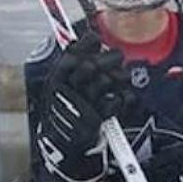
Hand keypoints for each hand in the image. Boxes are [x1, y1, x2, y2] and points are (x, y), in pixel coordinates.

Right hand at [36, 32, 135, 181]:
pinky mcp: (99, 119)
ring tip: (119, 81)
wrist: (63, 145)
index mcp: (57, 77)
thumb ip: (76, 57)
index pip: (74, 51)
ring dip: (120, 77)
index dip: (89, 43)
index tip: (96, 41)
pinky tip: (121, 98)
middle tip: (116, 60)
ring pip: (109, 80)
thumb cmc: (67, 107)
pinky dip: (125, 98)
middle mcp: (68, 89)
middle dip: (110, 59)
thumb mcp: (63, 81)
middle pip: (93, 65)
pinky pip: (121, 100)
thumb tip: (92, 36)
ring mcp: (84, 104)